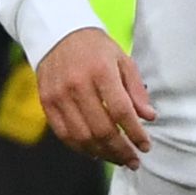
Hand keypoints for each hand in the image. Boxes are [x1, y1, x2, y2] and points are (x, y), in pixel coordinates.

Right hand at [36, 25, 154, 166]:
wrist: (58, 34)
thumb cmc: (95, 48)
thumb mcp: (122, 60)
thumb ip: (136, 90)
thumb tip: (148, 117)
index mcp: (101, 71)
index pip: (121, 111)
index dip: (135, 133)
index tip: (145, 146)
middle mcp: (77, 85)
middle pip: (101, 129)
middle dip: (121, 150)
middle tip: (133, 160)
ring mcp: (59, 95)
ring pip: (82, 137)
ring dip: (102, 154)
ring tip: (117, 159)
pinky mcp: (46, 102)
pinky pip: (64, 134)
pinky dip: (80, 148)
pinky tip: (95, 152)